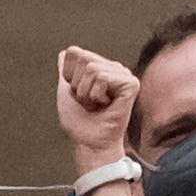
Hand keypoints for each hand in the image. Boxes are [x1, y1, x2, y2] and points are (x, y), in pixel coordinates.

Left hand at [50, 44, 140, 169]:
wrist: (90, 143)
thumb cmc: (80, 123)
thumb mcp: (66, 93)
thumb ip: (65, 72)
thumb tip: (64, 53)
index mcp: (101, 67)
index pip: (74, 52)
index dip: (68, 76)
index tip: (78, 95)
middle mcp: (114, 67)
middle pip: (83, 58)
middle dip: (77, 85)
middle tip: (88, 102)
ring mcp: (124, 74)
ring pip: (92, 69)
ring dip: (86, 93)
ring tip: (96, 105)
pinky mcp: (131, 83)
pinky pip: (102, 78)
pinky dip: (96, 95)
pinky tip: (105, 105)